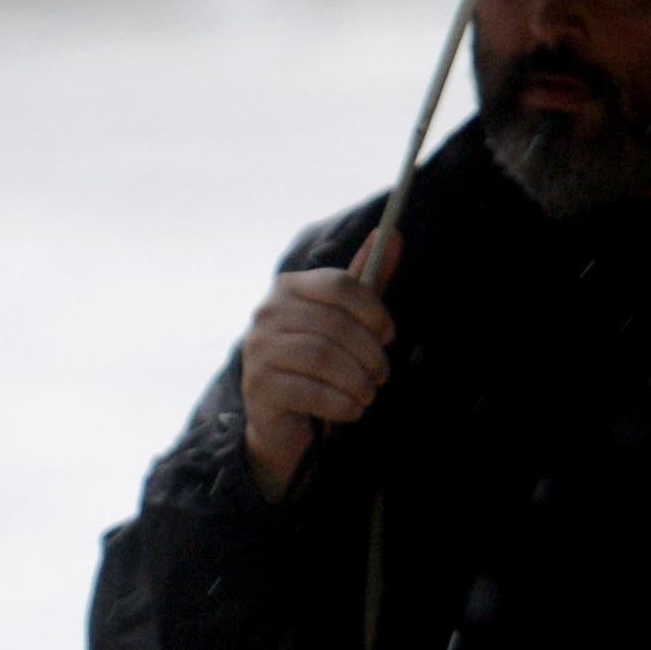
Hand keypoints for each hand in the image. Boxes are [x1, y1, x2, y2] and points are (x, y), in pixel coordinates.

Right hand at [238, 233, 401, 502]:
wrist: (285, 415)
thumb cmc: (322, 359)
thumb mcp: (348, 317)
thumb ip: (369, 279)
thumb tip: (393, 233)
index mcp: (289, 287)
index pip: (340, 285)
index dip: (374, 311)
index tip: (388, 335)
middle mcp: (266, 313)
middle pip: (336, 325)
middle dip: (370, 355)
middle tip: (381, 374)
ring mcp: (257, 349)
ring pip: (324, 358)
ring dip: (358, 381)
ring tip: (367, 392)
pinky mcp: (259, 387)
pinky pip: (313, 392)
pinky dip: (344, 405)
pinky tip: (351, 409)